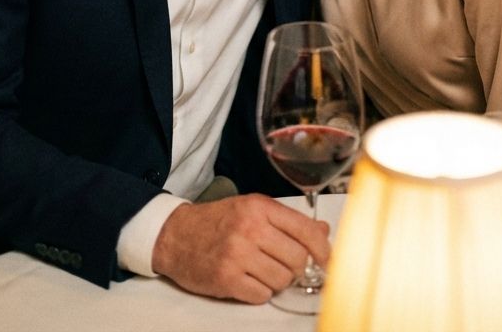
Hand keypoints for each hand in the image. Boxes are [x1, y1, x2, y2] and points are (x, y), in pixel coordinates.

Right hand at [152, 194, 329, 302]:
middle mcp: (250, 228)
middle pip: (297, 259)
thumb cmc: (217, 221)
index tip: (326, 259)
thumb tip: (323, 232)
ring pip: (282, 280)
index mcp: (260, 207)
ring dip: (278, 281)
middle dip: (297, 268)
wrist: (175, 235)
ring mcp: (238, 254)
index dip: (322, 250)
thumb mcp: (252, 209)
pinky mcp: (226, 279)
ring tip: (263, 271)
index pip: (306, 230)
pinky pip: (262, 295)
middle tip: (286, 266)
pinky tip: (249, 280)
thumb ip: (287, 221)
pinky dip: (260, 292)